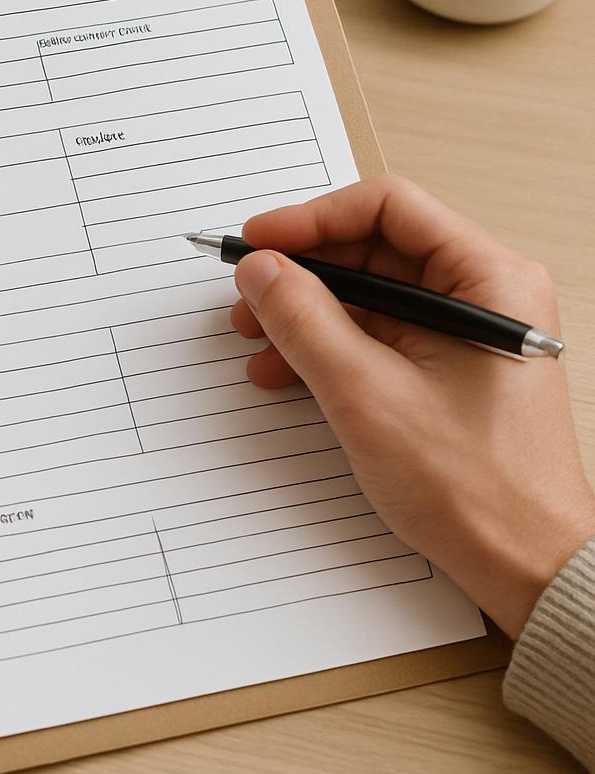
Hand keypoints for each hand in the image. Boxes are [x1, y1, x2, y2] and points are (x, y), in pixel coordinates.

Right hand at [230, 176, 594, 639]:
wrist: (525, 566)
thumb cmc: (479, 489)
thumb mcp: (367, 394)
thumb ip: (304, 320)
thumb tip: (261, 270)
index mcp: (489, 279)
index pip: (388, 207)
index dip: (312, 218)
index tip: (259, 242)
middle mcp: (485, 295)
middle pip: (375, 249)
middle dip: (303, 272)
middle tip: (248, 295)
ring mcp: (467, 334)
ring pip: (371, 295)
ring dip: (308, 314)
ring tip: (256, 341)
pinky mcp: (450, 370)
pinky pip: (380, 336)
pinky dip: (330, 348)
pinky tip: (287, 373)